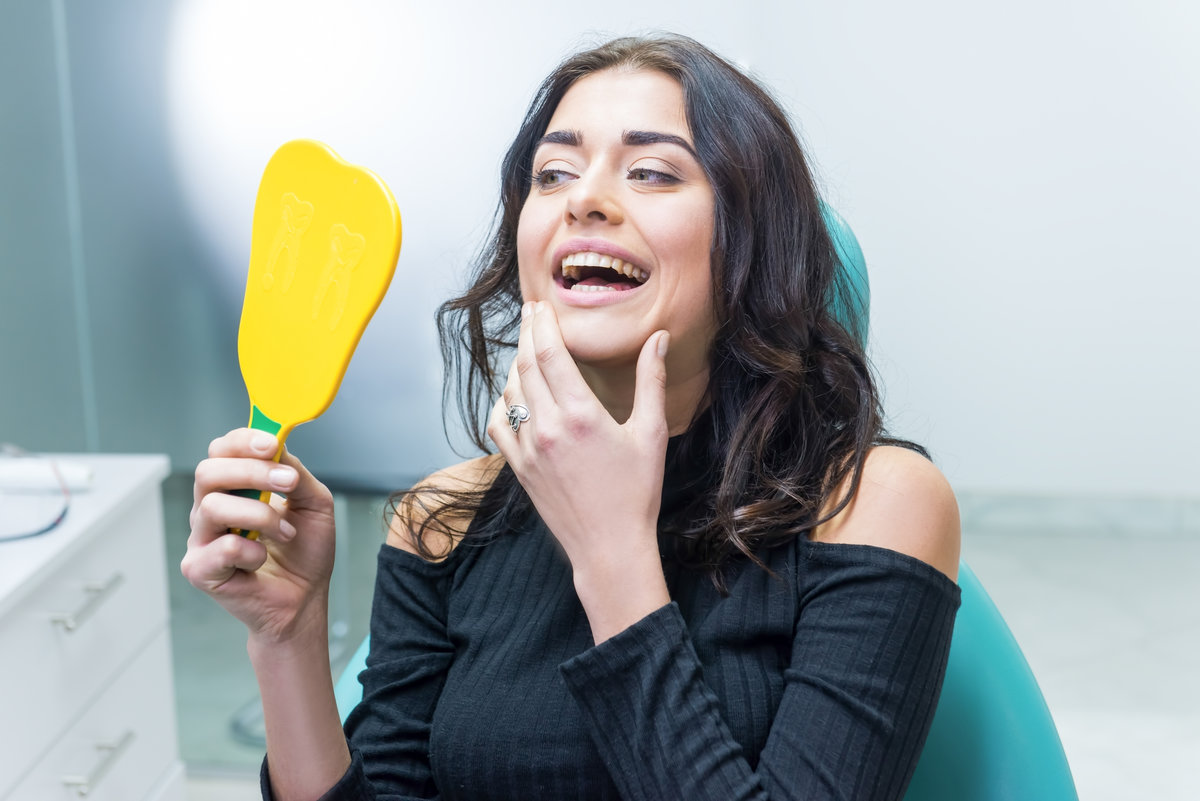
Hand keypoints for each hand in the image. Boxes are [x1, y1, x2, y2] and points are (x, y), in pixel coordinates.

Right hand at [181, 428, 335, 643]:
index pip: (221, 450)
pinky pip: (222, 548)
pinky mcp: (199, 569)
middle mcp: (210, 508)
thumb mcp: (313, 502)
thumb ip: (295, 472)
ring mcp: (201, 538)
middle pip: (207, 471)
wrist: (305, 598)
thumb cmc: (305, 551)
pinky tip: (262, 561)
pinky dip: (252, 552)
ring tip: (286, 533)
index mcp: (234, 487)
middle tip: (288, 482)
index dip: (243, 441)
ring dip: (260, 516)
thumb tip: (278, 446)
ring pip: (213, 507)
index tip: (272, 444)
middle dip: (251, 471)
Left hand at [487, 302, 670, 640]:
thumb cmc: (636, 493)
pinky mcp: (518, 468)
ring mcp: (527, 449)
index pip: (548, 353)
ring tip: (527, 350)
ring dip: (515, 366)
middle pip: (524, 365)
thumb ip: (651, 381)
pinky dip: (502, 403)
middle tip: (531, 313)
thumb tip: (657, 338)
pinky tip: (514, 396)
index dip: (541, 323)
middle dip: (526, 334)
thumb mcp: (651, 433)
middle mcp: (547, 428)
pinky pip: (498, 424)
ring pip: (508, 392)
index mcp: (581, 415)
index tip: (541, 305)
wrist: (609, 547)